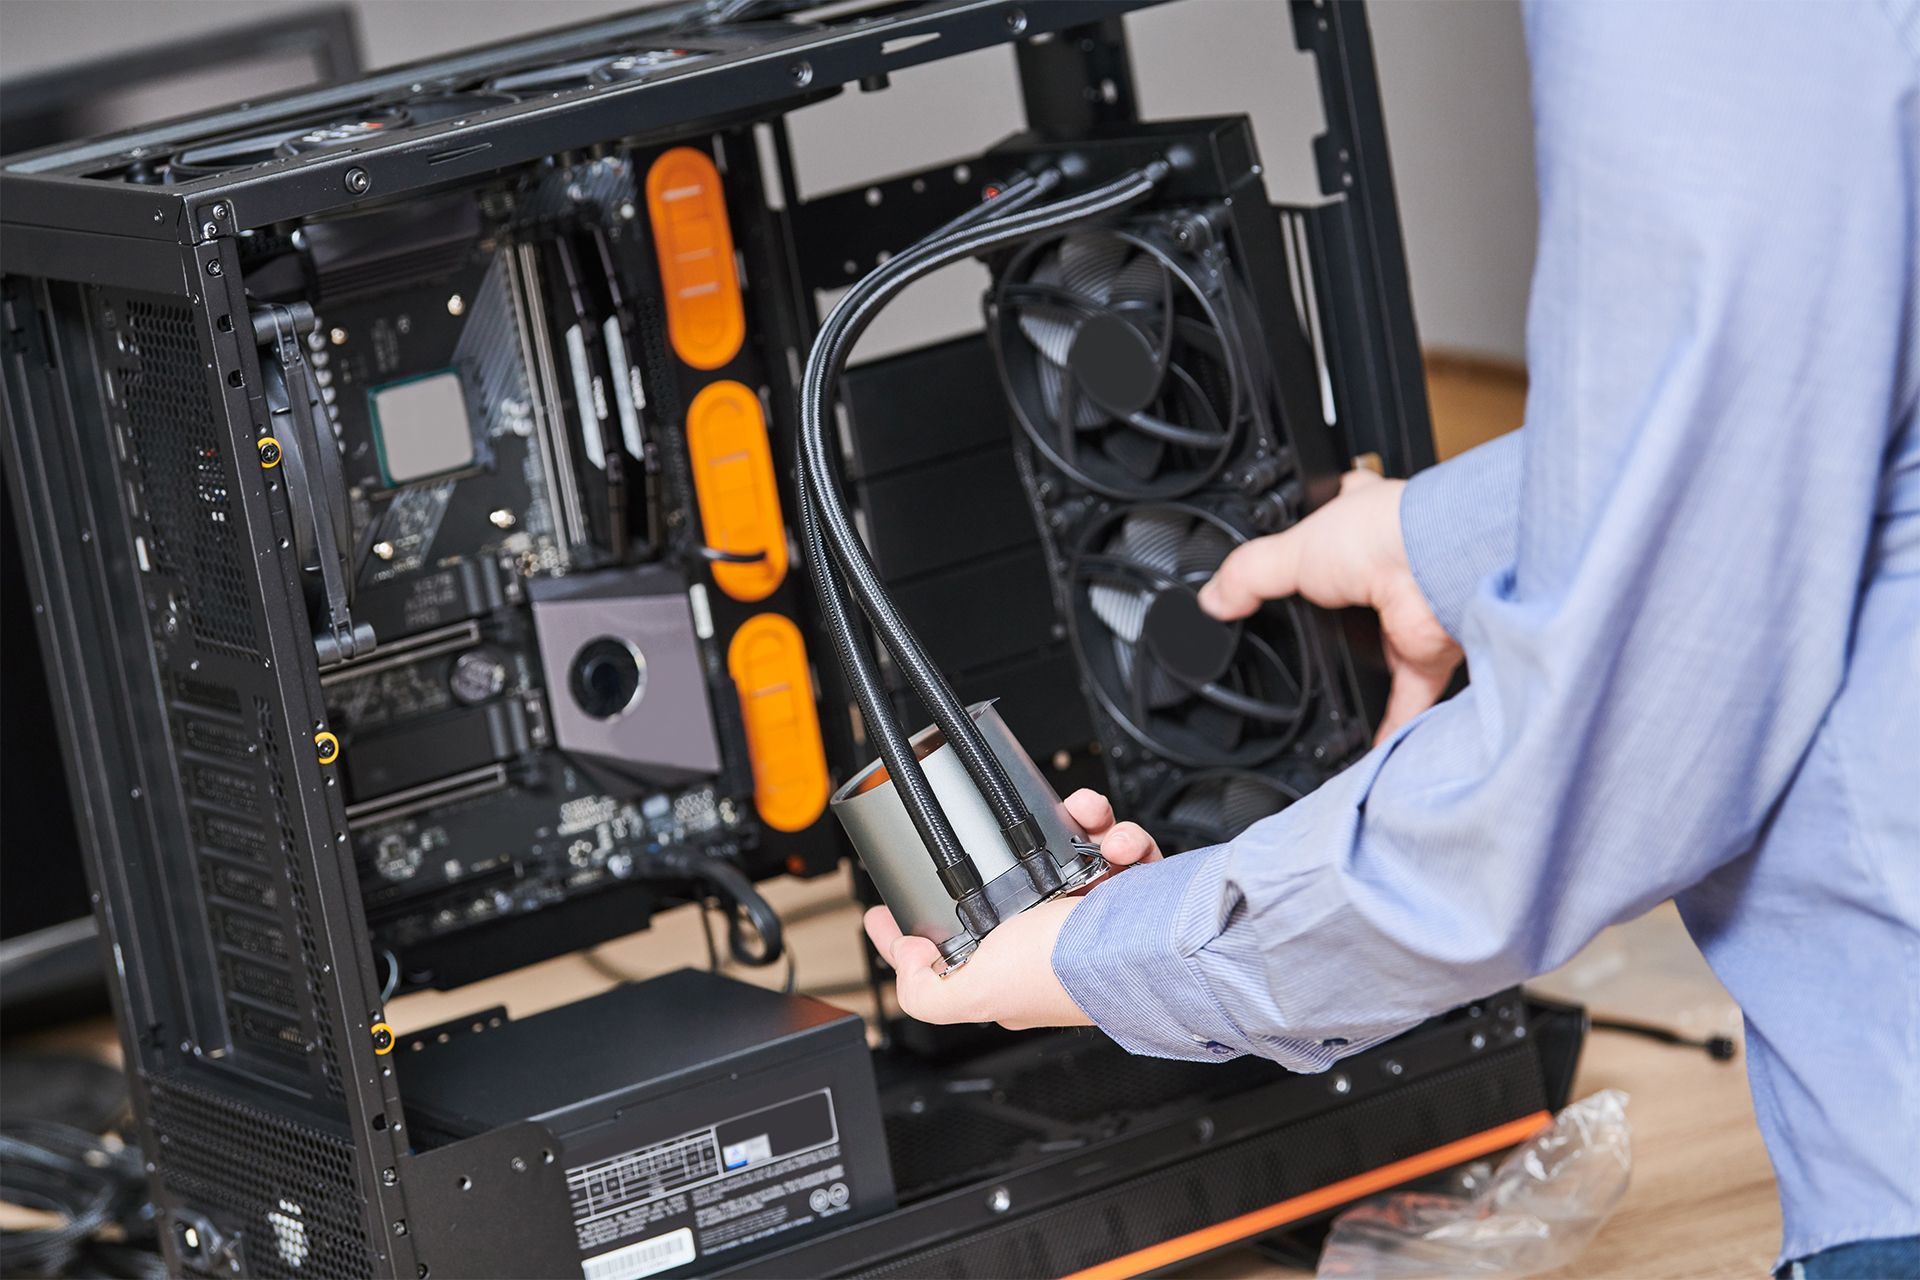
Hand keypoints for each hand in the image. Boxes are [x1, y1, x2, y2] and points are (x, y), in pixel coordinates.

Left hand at [862, 788, 1159, 1027]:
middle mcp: (1047, 938)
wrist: (1135, 956)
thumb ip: (925, 991)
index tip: (888, 903)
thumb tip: (908, 954)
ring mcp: (1089, 913)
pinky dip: (1122, 837)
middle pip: (1013, 879)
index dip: (919, 922)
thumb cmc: (1061, 976)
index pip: (953, 946)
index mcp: (1009, 965)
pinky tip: (1115, 843)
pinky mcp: (1128, 892)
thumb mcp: (973, 991)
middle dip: (1014, 845)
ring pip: (1071, 851)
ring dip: (1080, 824)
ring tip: (1084, 817)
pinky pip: (1120, 849)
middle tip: (1020, 823)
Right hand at [1198, 468, 1459, 743]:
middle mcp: (1386, 566)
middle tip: (1299, 640)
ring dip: (1360, 671)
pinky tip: (1362, 746)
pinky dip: (1386, 724)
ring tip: (1323, 694)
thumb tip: (1212, 599)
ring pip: (1380, 650)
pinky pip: (1404, 698)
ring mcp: (1406, 611)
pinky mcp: (1423, 652)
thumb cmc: (1379, 534)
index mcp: (1355, 525)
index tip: (1288, 565)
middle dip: (1334, 618)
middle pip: (1353, 597)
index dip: (1311, 545)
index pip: (1329, 532)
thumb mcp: (1286, 550)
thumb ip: (1246, 576)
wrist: (1436, 563)